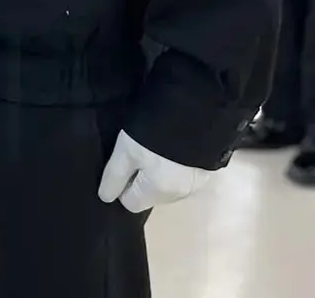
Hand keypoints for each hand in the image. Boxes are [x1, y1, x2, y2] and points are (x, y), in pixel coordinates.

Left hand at [97, 131, 213, 213]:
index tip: (122, 164)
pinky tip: (173, 145)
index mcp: (159, 192)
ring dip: (160, 172)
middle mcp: (180, 194)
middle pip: (151, 195)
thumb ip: (114, 176)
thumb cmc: (153, 133)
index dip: (122, 185)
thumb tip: (106, 198)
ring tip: (156, 146)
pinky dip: (177, 165)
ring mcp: (197, 182)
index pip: (132, 203)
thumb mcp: (126, 150)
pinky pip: (184, 174)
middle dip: (142, 179)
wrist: (196, 109)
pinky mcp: (208, 168)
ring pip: (168, 185)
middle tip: (138, 152)